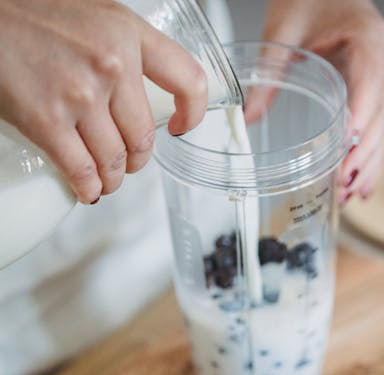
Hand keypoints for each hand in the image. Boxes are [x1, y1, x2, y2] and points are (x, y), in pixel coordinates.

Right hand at [0, 0, 207, 202]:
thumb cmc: (31, 15)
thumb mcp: (92, 17)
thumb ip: (121, 50)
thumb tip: (141, 96)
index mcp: (127, 33)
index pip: (187, 79)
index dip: (193, 112)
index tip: (181, 127)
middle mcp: (110, 63)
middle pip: (143, 138)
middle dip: (136, 160)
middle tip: (124, 163)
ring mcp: (80, 94)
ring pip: (114, 162)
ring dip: (111, 179)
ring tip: (104, 178)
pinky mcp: (48, 121)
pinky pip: (82, 172)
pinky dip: (88, 189)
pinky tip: (87, 189)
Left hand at [246, 0, 383, 201]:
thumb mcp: (282, 29)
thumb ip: (267, 72)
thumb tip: (248, 117)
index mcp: (367, 39)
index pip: (369, 82)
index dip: (360, 118)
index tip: (347, 147)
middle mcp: (383, 61)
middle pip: (379, 115)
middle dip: (362, 154)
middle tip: (342, 184)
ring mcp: (383, 80)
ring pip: (382, 129)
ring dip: (368, 165)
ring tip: (349, 196)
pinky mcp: (375, 95)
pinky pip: (378, 131)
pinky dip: (370, 160)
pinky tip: (361, 187)